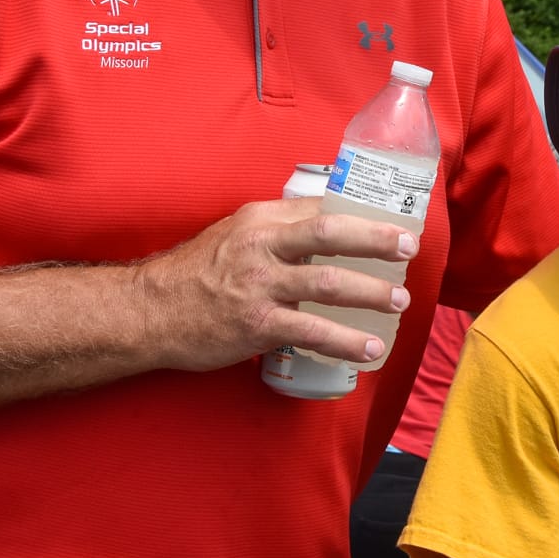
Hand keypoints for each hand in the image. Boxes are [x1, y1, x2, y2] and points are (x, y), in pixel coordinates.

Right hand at [134, 198, 416, 371]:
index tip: (392, 221)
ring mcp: (259, 286)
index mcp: (259, 219)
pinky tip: (369, 349)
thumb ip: (276, 230)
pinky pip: (312, 331)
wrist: (151, 311)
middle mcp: (261, 246)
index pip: (319, 208)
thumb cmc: (196, 274)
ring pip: (328, 283)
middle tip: (407, 249)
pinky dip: (345, 341)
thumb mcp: (234, 235)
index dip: (360, 214)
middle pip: (329, 233)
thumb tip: (324, 223)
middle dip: (375, 240)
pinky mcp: (257, 324)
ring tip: (399, 302)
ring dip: (370, 293)